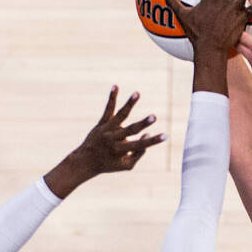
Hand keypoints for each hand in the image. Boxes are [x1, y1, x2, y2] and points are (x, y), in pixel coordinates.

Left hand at [44, 87, 164, 197]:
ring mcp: (107, 130)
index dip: (153, 141)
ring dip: (130, 104)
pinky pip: (108, 109)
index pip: (140, 145)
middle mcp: (113, 139)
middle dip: (143, 124)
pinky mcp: (102, 123)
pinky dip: (112, 98)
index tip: (165, 136)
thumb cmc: (110, 163)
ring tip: (137, 93)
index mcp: (120, 151)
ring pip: (120, 115)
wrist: (86, 161)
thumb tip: (147, 135)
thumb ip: (139, 153)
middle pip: (131, 130)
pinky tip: (116, 86)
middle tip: (154, 117)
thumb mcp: (126, 165)